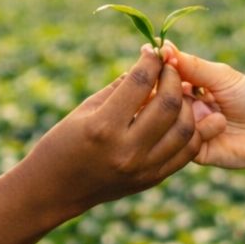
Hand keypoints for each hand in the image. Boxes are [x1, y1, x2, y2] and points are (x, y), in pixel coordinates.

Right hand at [25, 45, 201, 214]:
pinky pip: (186, 152)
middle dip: (173, 78)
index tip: (153, 52)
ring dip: (186, 104)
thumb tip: (148, 65)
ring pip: (184, 128)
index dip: (151, 61)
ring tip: (178, 92)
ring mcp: (143, 169)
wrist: (55, 191)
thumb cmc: (62, 143)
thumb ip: (119, 88)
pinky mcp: (152, 180)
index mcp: (103, 127)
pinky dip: (189, 131)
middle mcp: (127, 150)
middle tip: (169, 69)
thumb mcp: (85, 109)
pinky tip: (181, 116)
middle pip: (168, 104)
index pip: (140, 83)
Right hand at [161, 44, 244, 173]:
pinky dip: (202, 127)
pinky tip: (221, 124)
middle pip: (160, 97)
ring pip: (168, 118)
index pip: (163, 77)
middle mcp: (184, 109)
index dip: (158, 67)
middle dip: (170, 88)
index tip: (154, 56)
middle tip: (189, 86)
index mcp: (189, 87)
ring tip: (213, 107)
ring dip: (189, 108)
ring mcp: (188, 130)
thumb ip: (192, 65)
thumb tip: (163, 47)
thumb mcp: (222, 77)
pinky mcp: (194, 151)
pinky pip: (184, 138)